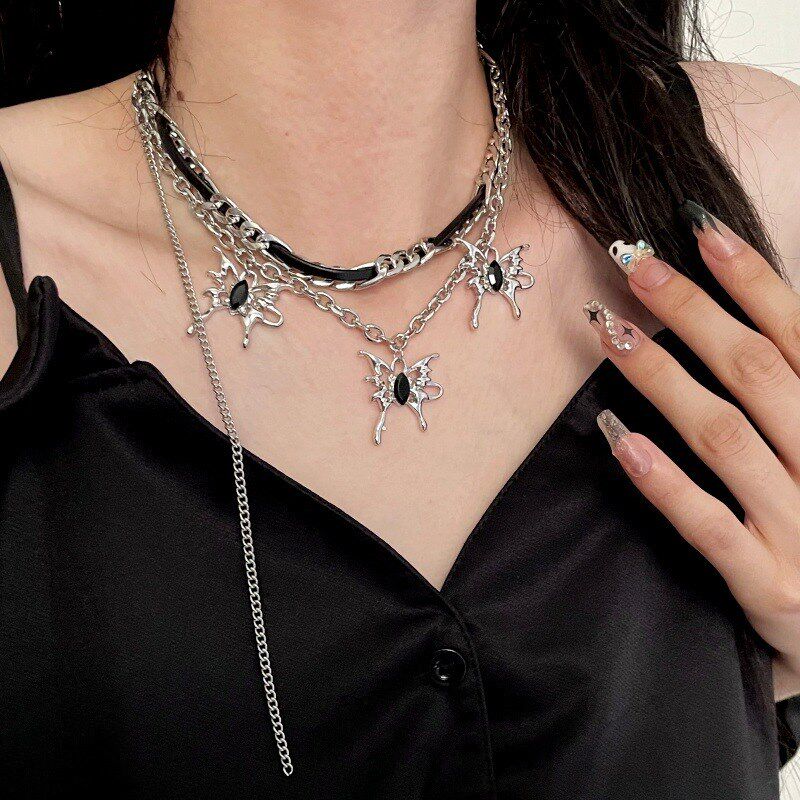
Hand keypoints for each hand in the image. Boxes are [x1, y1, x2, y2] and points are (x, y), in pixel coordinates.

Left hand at [586, 203, 799, 700]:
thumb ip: (795, 393)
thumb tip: (751, 323)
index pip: (799, 340)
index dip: (753, 281)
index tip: (701, 231)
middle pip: (756, 374)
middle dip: (695, 313)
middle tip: (636, 265)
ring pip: (724, 437)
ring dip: (664, 379)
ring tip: (610, 331)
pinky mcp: (771, 585)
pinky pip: (709, 526)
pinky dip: (662, 480)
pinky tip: (616, 440)